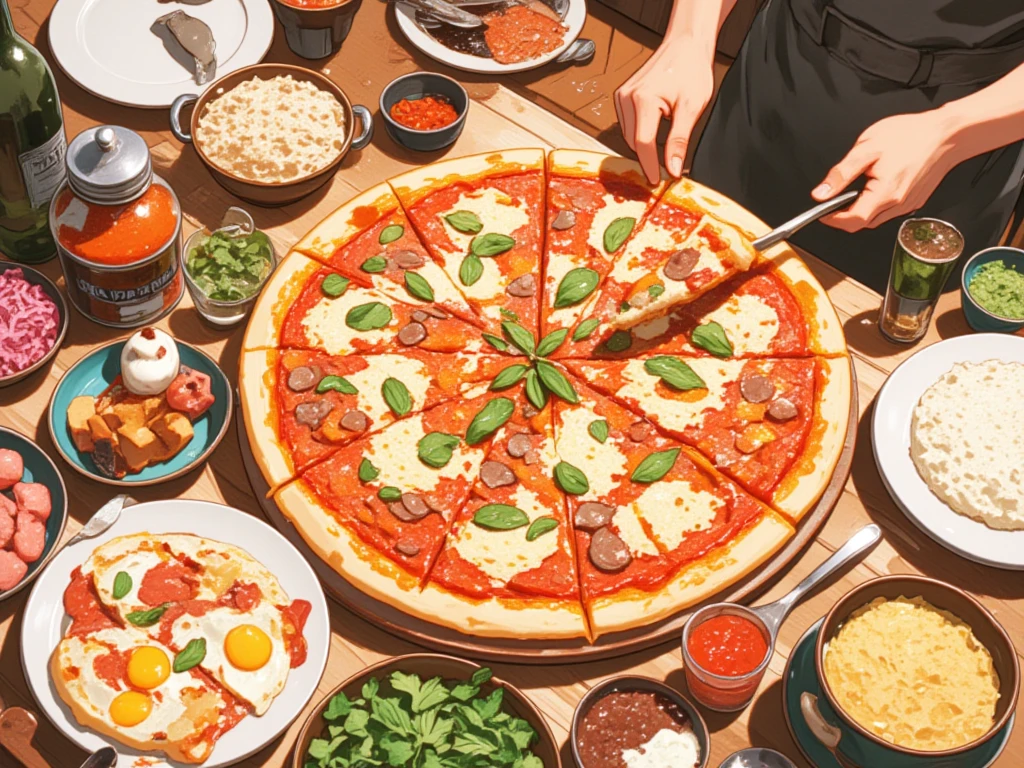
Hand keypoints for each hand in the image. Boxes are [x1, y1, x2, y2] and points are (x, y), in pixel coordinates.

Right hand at [615, 44, 714, 184]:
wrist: (685, 45)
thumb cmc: (691, 69)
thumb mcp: (692, 107)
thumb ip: (680, 140)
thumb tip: (673, 168)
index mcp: (643, 99)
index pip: (643, 144)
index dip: (650, 166)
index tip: (656, 181)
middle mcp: (627, 97)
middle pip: (633, 142)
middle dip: (648, 157)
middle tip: (665, 169)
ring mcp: (621, 96)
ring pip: (629, 135)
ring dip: (644, 146)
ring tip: (663, 147)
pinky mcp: (622, 96)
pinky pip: (628, 125)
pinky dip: (639, 134)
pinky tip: (654, 132)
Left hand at [812, 110, 963, 231]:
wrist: (948, 133)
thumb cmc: (912, 135)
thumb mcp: (867, 148)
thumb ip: (841, 174)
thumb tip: (821, 193)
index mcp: (885, 194)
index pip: (852, 221)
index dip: (832, 220)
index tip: (821, 213)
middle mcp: (898, 205)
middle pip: (863, 223)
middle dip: (844, 217)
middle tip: (834, 202)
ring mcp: (909, 205)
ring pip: (876, 219)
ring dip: (860, 212)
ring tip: (854, 192)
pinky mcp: (916, 201)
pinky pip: (890, 211)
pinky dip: (876, 206)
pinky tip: (875, 189)